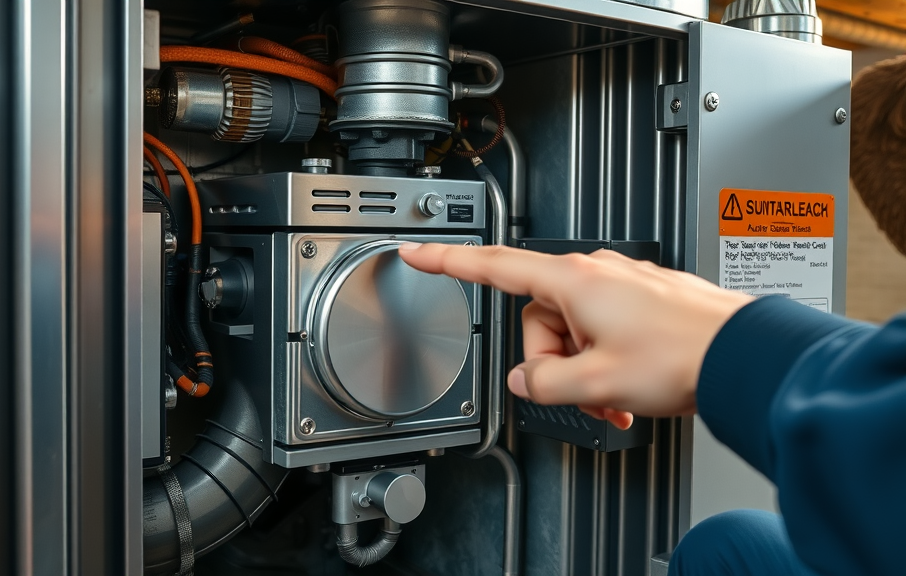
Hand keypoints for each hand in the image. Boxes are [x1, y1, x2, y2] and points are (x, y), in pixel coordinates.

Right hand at [398, 243, 751, 428]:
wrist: (743, 353)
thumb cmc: (682, 356)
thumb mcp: (598, 382)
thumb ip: (546, 383)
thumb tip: (526, 380)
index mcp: (574, 282)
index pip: (494, 266)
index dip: (449, 261)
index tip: (417, 251)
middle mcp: (596, 274)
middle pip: (539, 319)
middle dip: (552, 362)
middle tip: (581, 391)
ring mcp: (621, 285)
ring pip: (573, 330)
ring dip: (584, 369)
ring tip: (614, 396)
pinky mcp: (642, 299)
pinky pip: (603, 330)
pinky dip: (606, 363)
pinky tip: (628, 388)